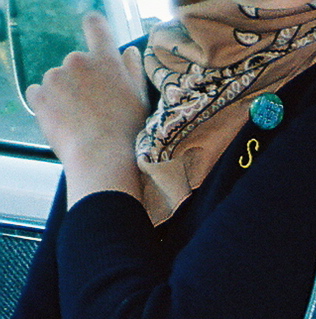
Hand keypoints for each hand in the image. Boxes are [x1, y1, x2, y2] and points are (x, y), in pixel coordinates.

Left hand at [27, 11, 147, 204]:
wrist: (101, 159)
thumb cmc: (128, 133)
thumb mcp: (140, 101)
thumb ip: (133, 71)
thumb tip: (128, 50)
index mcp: (104, 59)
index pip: (95, 25)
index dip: (94, 30)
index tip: (95, 42)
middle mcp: (77, 60)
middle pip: (76, 62)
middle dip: (81, 80)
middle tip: (93, 110)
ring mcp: (55, 77)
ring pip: (57, 80)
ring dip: (64, 95)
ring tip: (79, 123)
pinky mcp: (40, 95)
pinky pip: (38, 94)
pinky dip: (46, 105)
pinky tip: (61, 124)